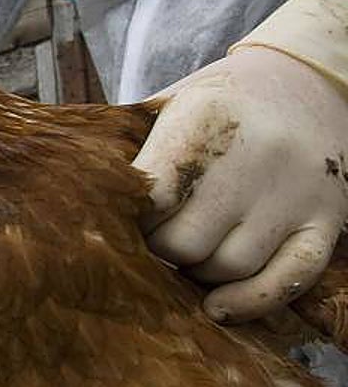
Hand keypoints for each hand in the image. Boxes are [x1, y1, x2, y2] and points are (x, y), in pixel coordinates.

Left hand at [133, 0, 347, 322]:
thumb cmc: (217, 101)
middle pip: (183, 242)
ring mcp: (295, 192)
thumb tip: (65, 196)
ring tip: (185, 257)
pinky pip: (287, 279)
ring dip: (197, 275)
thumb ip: (127, 146)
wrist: (305, 79)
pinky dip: (250, 302)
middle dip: (156, 252)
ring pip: (228, 267)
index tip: (117, 222)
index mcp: (204, 119)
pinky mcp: (326, 220)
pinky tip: (217, 308)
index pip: (149, 198)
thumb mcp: (169, 103)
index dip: (127, 222)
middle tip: (147, 245)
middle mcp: (255, 156)